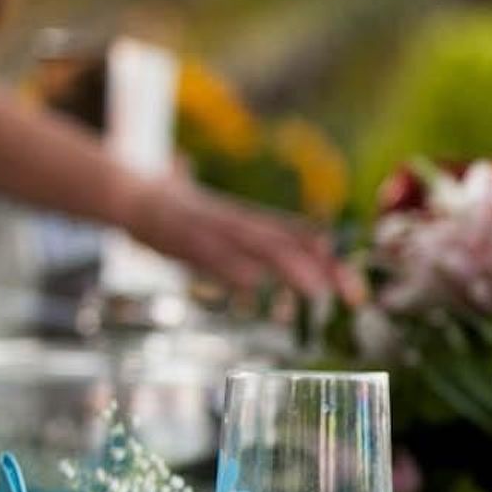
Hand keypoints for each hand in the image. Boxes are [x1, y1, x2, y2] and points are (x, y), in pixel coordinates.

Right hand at [119, 174, 346, 302]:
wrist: (133, 195)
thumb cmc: (187, 217)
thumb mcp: (227, 230)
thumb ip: (252, 248)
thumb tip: (270, 277)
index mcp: (255, 221)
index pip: (304, 237)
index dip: (333, 259)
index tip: (359, 285)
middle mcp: (243, 223)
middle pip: (292, 244)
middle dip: (324, 269)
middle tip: (351, 295)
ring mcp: (216, 230)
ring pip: (260, 247)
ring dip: (291, 269)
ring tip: (317, 292)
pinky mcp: (186, 240)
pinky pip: (213, 255)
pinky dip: (233, 269)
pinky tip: (252, 286)